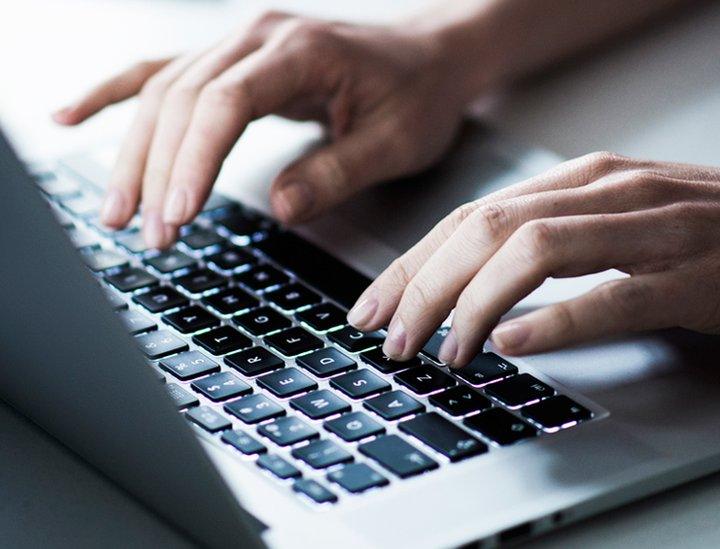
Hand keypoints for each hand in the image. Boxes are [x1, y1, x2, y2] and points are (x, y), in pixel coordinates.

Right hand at [54, 11, 478, 247]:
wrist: (432, 58)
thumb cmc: (420, 96)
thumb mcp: (396, 142)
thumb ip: (338, 171)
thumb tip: (278, 206)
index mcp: (302, 51)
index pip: (227, 101)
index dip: (195, 158)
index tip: (178, 212)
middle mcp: (261, 35)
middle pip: (184, 97)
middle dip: (157, 168)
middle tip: (148, 233)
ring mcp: (241, 41)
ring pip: (165, 90)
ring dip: (134, 150)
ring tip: (116, 210)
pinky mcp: (235, 59)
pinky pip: (165, 72)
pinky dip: (117, 93)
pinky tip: (74, 115)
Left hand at [346, 152, 719, 366]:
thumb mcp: (644, 216)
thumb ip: (575, 238)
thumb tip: (497, 283)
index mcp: (595, 180)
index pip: (478, 214)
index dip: (415, 261)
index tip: (377, 304)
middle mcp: (615, 192)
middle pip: (488, 228)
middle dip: (422, 285)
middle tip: (388, 338)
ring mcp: (658, 230)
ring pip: (535, 251)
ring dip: (471, 302)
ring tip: (439, 350)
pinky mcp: (701, 276)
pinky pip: (613, 294)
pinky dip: (556, 319)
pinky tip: (514, 342)